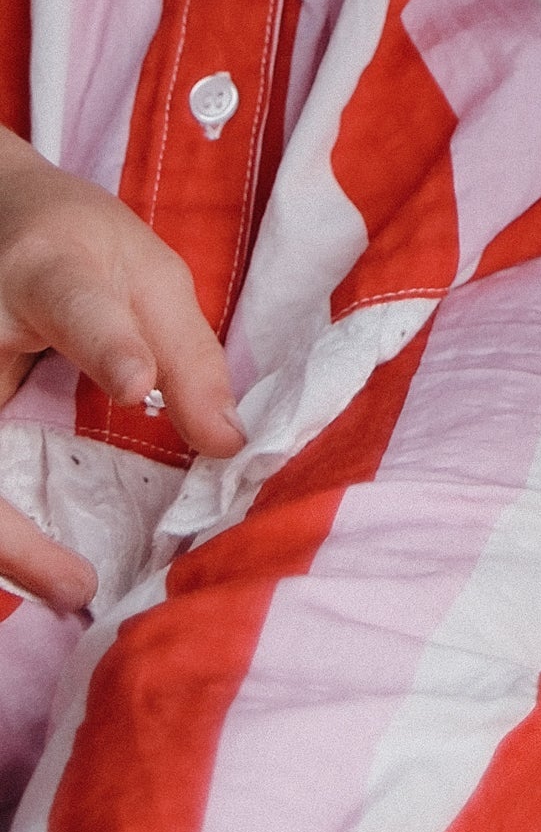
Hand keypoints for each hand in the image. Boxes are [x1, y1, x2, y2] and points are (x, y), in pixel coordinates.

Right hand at [0, 135, 242, 610]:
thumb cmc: (79, 241)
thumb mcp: (148, 272)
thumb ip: (188, 354)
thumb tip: (228, 445)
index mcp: (51, 269)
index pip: (75, 304)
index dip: (108, 344)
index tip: (136, 381)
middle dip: (10, 527)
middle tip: (77, 584)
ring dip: (2, 544)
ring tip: (61, 590)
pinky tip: (27, 571)